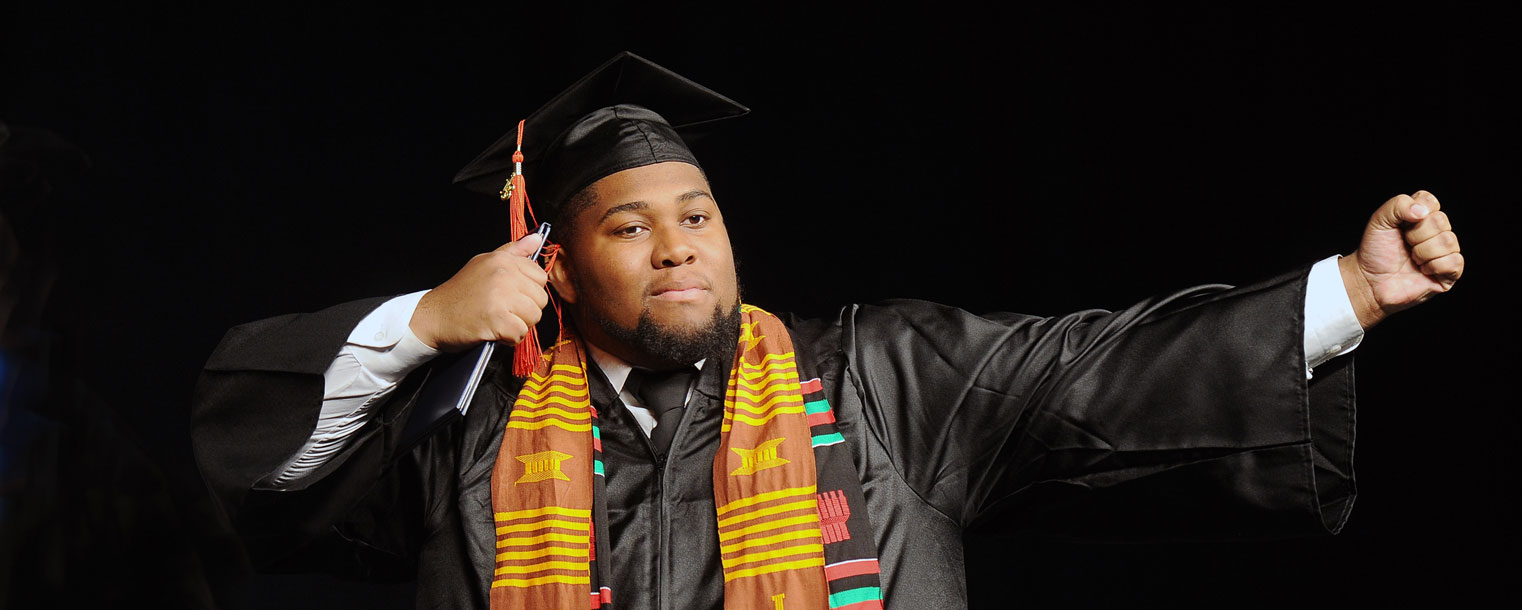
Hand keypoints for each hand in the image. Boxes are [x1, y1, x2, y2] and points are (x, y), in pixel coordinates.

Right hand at [409, 233, 548, 351]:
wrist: (432, 317)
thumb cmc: (459, 295)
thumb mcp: (484, 264)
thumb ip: (513, 252)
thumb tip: (536, 239)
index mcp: (502, 260)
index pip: (541, 277)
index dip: (528, 291)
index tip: (511, 296)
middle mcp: (503, 274)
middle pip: (540, 299)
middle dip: (525, 310)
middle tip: (502, 311)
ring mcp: (500, 296)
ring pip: (534, 316)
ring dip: (519, 325)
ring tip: (498, 321)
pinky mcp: (497, 319)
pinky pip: (521, 333)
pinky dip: (510, 338)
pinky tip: (495, 332)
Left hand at [1339, 190, 1463, 328]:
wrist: (1369, 281)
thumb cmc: (1375, 252)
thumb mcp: (1379, 221)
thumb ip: (1398, 205)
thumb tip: (1422, 211)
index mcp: (1421, 216)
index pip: (1430, 201)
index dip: (1414, 212)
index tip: (1401, 225)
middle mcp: (1436, 231)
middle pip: (1440, 220)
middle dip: (1416, 235)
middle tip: (1405, 245)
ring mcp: (1445, 252)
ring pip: (1448, 241)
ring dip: (1423, 252)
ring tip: (1412, 259)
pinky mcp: (1449, 273)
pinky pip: (1454, 261)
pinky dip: (1434, 266)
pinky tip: (1422, 270)